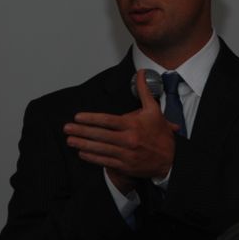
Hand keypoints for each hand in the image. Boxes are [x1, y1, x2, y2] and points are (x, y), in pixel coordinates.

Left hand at [64, 69, 179, 190]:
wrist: (171, 159)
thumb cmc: (161, 134)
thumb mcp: (154, 110)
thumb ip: (144, 91)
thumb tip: (141, 73)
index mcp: (133, 125)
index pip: (108, 121)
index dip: (91, 119)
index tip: (78, 117)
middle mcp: (128, 140)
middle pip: (100, 135)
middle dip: (81, 131)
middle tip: (67, 128)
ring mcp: (126, 154)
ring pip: (100, 149)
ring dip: (83, 144)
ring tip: (70, 140)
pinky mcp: (125, 166)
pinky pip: (105, 161)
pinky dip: (92, 158)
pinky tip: (82, 153)